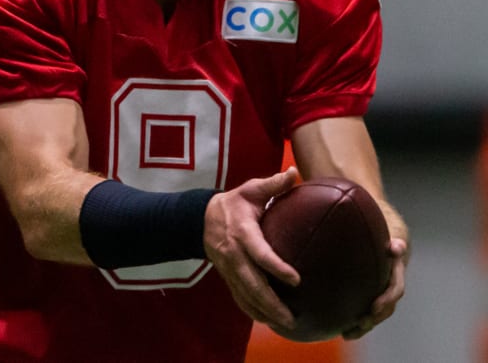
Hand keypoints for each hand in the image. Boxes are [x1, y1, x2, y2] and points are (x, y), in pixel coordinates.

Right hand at [203, 167, 299, 330]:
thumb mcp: (250, 190)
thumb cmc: (234, 203)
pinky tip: (268, 321)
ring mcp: (229, 268)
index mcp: (242, 232)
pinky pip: (239, 297)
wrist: (200, 218)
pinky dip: (253, 311)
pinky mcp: (227, 276)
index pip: (260, 253)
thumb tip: (294, 173)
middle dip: (271, 302)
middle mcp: (234, 254)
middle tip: (291, 316)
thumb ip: (272, 184)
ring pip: (245, 295)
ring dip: (264, 311)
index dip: (276, 267)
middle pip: (252, 283)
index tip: (296, 280)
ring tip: (285, 324)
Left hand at [341, 236, 407, 339]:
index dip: (386, 300)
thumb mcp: (390, 239)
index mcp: (396, 274)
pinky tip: (342, 333)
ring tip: (347, 335)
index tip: (374, 308)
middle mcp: (390, 288)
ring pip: (375, 315)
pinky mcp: (370, 300)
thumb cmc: (385, 240)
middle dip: (374, 318)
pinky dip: (356, 325)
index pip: (395, 290)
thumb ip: (394, 244)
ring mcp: (381, 295)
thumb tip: (396, 247)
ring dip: (363, 326)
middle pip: (386, 308)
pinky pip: (365, 314)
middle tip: (360, 323)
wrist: (390, 245)